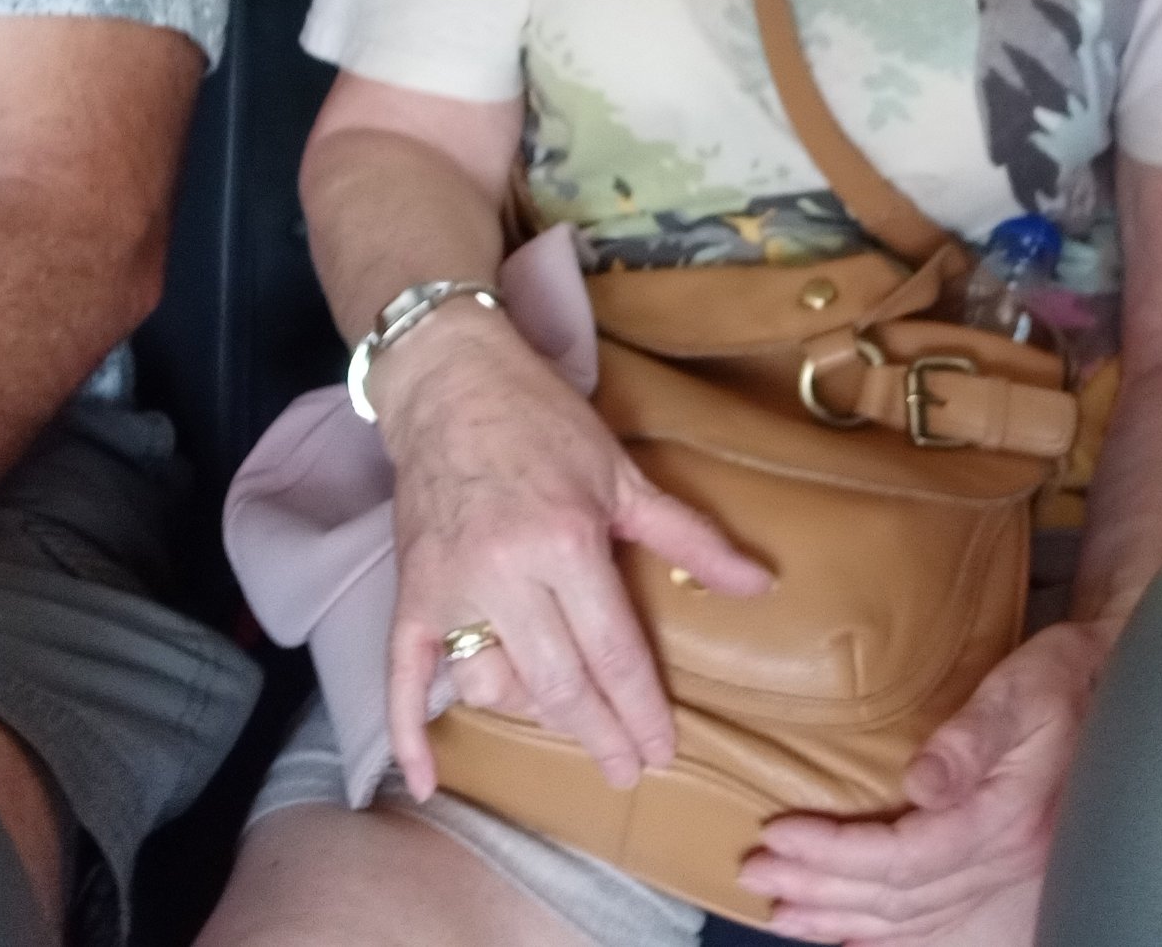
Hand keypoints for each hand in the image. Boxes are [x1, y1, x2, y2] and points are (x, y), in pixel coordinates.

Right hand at [369, 303, 772, 804]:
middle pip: (559, 682)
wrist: (451, 382)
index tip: (661, 750)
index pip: (613, 651)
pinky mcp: (409, 593)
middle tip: (626, 769)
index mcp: (565, 543)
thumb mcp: (624, 473)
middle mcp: (505, 574)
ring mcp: (450, 589)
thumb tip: (759, 584)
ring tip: (566, 723)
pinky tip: (426, 779)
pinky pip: (403, 674)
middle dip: (599, 733)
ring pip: (491, 684)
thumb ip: (690, 538)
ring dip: (529, 714)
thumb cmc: (544, 423)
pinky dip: (410, 730)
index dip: (640, 709)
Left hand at [740, 620, 1114, 943]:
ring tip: (784, 910)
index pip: (903, 856)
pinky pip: (936, 920)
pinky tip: (850, 934)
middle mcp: (1006, 859)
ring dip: (841, 917)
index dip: (834, 854)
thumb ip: (972, 737)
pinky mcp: (1002, 868)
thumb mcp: (1021, 688)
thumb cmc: (1062, 675)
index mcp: (1004, 817)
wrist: (1114, 683)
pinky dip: (885, 933)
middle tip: (759, 872)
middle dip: (821, 888)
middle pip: (898, 895)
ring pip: (912, 917)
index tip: (778, 835)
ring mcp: (1007, 872)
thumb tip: (920, 784)